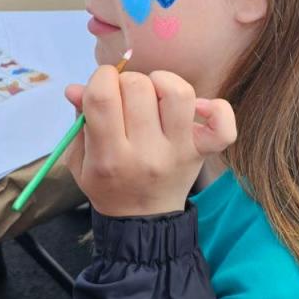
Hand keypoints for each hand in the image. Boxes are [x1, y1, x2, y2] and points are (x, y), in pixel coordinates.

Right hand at [64, 66, 235, 216]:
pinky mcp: (201, 152)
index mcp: (109, 156)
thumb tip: (76, 88)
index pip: (102, 97)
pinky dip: (215, 108)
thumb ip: (79, 121)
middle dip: (127, 81)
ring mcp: (178, 152)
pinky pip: (222, 125)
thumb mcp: (80, 159)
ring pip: (178, 93)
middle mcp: (145, 154)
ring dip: (163, 82)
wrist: (142, 221)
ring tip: (155, 95)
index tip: (103, 86)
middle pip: (138, 87)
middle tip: (126, 97)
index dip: (100, 77)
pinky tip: (198, 108)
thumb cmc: (108, 183)